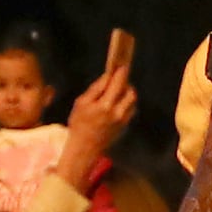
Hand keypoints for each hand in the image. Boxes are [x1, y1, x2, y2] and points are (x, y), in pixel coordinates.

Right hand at [62, 28, 139, 187]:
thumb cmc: (79, 123)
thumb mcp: (81, 103)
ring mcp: (123, 120)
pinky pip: (130, 110)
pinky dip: (126, 103)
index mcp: (105, 105)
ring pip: (132, 101)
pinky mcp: (125, 125)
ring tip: (118, 90)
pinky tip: (117, 103)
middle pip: (130, 91)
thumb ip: (96, 89)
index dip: (121, 72)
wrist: (84, 147)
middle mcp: (118, 112)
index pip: (118, 83)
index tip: (122, 64)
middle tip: (119, 79)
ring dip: (127, 93)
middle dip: (126, 83)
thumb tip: (107, 77)